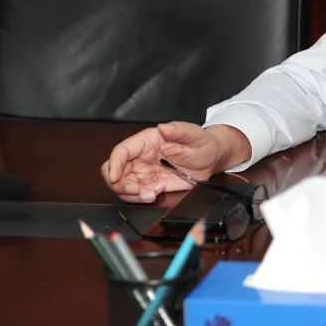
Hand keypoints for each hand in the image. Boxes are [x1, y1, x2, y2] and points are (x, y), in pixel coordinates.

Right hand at [100, 122, 237, 203]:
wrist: (211, 159)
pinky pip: (135, 194)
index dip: (114, 164)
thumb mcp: (194, 134)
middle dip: (118, 183)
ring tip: (149, 194)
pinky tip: (154, 195)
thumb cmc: (202, 143)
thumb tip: (163, 127)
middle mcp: (141, 156)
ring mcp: (144, 171)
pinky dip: (140, 198)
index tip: (115, 177)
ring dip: (130, 194)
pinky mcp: (150, 184)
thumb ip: (178, 130)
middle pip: (114, 170)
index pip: (121, 151)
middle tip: (135, 190)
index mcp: (147, 141)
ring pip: (122, 184)